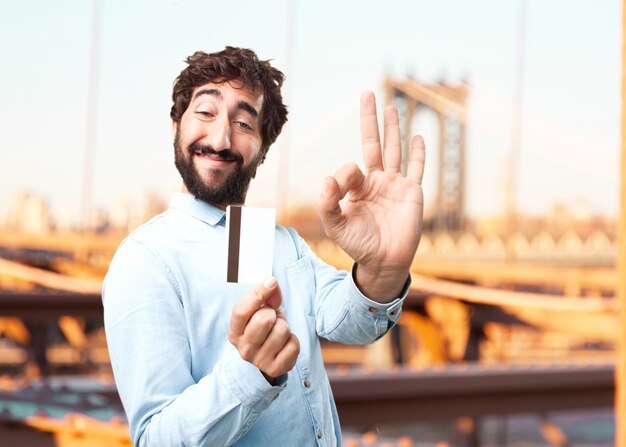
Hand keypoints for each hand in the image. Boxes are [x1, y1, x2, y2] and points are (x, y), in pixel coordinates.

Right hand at [228, 277, 299, 382]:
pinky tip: (284, 344)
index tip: (271, 281)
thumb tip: (272, 283)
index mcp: (235, 332)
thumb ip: (266, 296)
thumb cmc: (263, 328)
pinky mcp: (275, 369)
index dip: (258, 293)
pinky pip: (293, 345)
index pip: (241, 310)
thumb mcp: (261, 310)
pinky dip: (293, 340)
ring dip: (284, 327)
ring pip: (282, 330)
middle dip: (272, 313)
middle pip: (263, 319)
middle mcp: (243, 349)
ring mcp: (259, 361)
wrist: (267, 357)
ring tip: (278, 332)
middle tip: (272, 318)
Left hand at [317, 91, 425, 300]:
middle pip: (373, 143)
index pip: (350, 168)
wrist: (384, 262)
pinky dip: (418, 153)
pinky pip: (417, 169)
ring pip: (395, 150)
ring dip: (393, 128)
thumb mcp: (335, 225)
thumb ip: (327, 202)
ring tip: (391, 106)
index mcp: (357, 188)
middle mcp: (376, 181)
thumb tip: (327, 178)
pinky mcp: (413, 192)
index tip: (344, 191)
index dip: (345, 175)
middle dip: (370, 120)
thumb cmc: (359, 245)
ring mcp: (396, 185)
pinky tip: (418, 136)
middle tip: (367, 94)